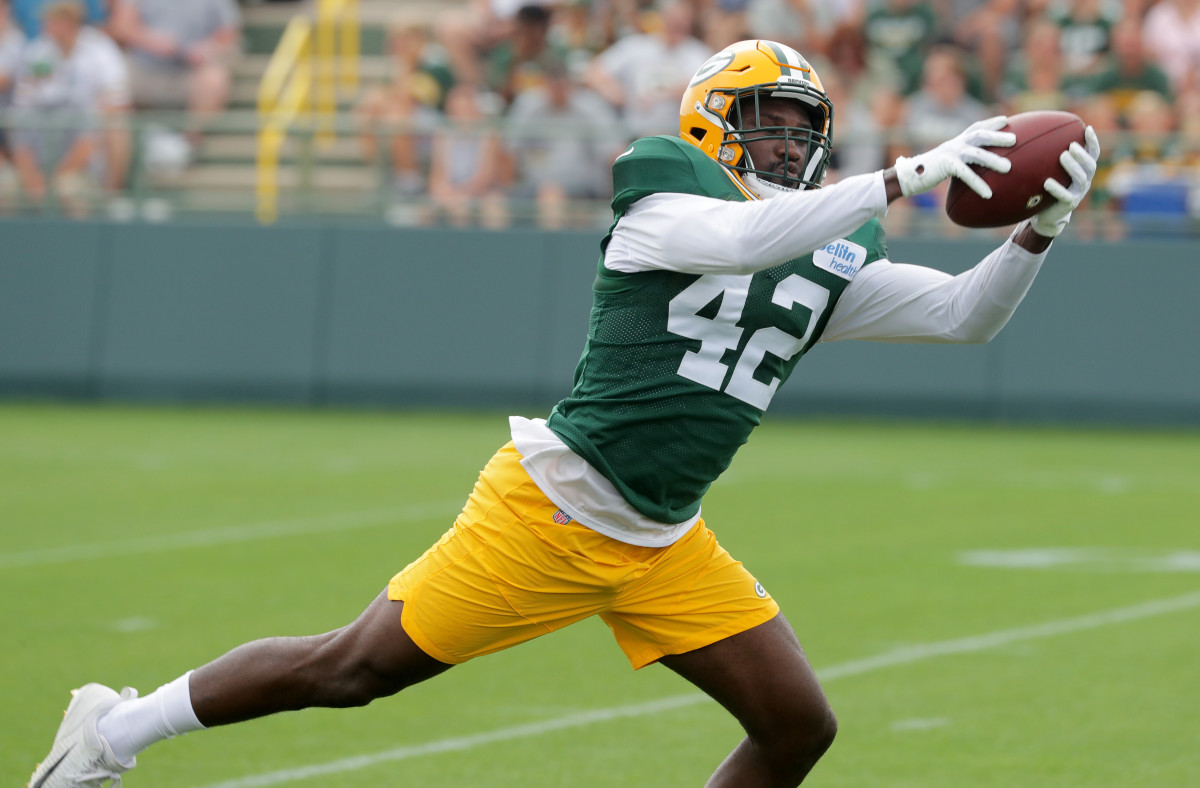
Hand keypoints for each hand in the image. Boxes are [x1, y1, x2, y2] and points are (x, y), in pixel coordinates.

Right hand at [893, 116, 1015, 198]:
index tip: (1006, 120)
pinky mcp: (946, 165)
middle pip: (979, 135)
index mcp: (955, 142)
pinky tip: (988, 194)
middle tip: (1015, 140)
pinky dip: (978, 184)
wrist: (907, 177)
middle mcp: (954, 144)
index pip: (975, 127)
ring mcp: (950, 153)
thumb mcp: (946, 163)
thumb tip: (974, 170)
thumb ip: (960, 162)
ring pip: (976, 154)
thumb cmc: (927, 172)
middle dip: (997, 136)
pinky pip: (966, 174)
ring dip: (993, 160)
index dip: (990, 122)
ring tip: (1008, 168)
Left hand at [1029, 126, 1100, 238]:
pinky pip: (1065, 196)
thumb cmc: (1048, 188)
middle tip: (1072, 145)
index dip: (1093, 142)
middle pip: (1090, 166)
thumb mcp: (1053, 171)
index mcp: (1084, 171)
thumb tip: (1038, 133)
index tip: (1088, 128)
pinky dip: (1057, 189)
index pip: (1094, 154)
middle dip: (1082, 155)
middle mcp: (1085, 181)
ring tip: (1063, 156)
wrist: (1046, 214)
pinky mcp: (1069, 205)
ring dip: (1072, 166)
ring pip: (1080, 179)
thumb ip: (1052, 157)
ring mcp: (1079, 193)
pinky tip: (1047, 182)